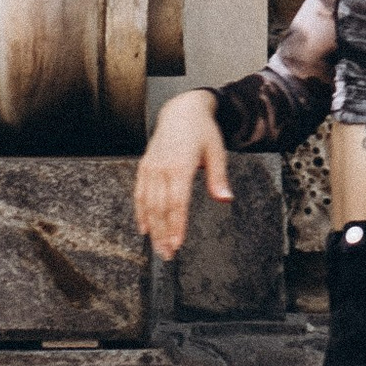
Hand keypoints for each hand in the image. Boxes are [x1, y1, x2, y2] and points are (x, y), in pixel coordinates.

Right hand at [134, 87, 229, 257]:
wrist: (181, 110)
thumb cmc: (202, 131)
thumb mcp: (216, 151)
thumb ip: (218, 178)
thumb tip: (225, 199)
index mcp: (181, 165)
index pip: (177, 202)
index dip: (176, 225)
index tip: (177, 244)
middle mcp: (162, 167)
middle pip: (160, 208)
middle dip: (163, 234)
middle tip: (167, 254)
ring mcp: (151, 167)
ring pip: (148, 204)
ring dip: (152, 228)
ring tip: (157, 247)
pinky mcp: (144, 166)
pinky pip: (139, 193)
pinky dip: (140, 212)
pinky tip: (144, 228)